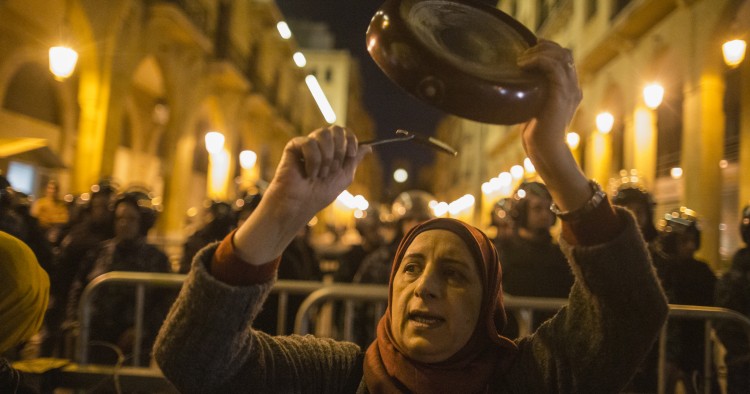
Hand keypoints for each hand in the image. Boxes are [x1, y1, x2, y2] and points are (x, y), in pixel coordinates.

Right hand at [264, 126, 370, 217]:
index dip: (350, 140)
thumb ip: (355, 159)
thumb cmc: (321, 194)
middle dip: (339, 150)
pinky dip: (313, 161)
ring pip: (323, 133)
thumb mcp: (345, 176)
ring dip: (326, 158)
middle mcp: (319, 144)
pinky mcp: (294, 146)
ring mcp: (306, 144)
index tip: (351, 154)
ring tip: (320, 174)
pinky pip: (309, 143)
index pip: (344, 132)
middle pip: (336, 129)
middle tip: (333, 168)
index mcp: (331, 149)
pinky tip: (308, 173)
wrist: (302, 204)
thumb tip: (369, 147)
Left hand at [517, 39, 581, 165]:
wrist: (545, 151)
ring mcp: (570, 90)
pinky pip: (554, 68)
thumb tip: (515, 82)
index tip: (529, 49)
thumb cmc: (536, 133)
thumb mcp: (534, 107)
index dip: (549, 48)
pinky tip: (523, 66)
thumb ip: (533, 93)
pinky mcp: (562, 95)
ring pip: (561, 56)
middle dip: (544, 47)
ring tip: (521, 60)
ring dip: (539, 53)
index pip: (565, 58)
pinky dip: (538, 61)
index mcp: (569, 89)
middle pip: (565, 53)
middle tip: (524, 53)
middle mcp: (573, 87)